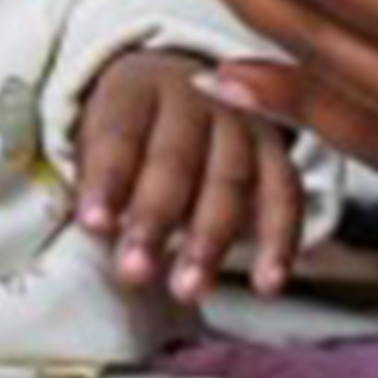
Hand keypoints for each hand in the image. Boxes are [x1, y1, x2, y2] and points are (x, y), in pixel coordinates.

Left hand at [72, 46, 303, 300]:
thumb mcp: (100, 133)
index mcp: (138, 88)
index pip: (120, 134)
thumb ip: (97, 175)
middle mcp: (194, 97)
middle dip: (155, 218)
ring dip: (210, 239)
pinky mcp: (277, 151)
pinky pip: (284, 195)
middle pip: (175, 158)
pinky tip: (268, 282)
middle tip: (135, 271)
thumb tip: (94, 227)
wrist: (187, 87)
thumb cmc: (133, 128)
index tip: (94, 226)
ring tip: (190, 289)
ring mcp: (241, 122)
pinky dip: (279, 241)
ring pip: (230, 180)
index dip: (107, 181)